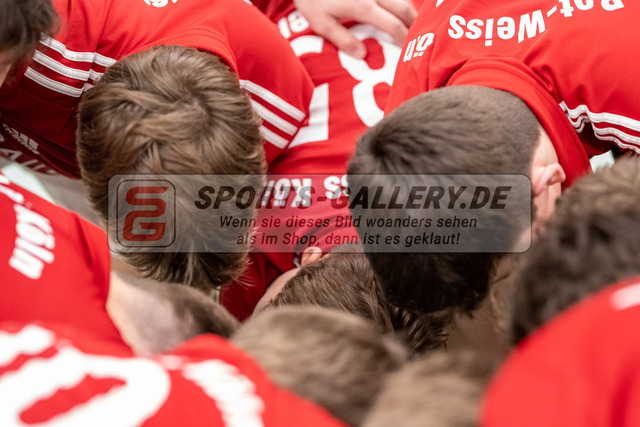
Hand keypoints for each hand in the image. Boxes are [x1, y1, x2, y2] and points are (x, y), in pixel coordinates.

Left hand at [293, 0, 416, 58]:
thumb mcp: (322, 23)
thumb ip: (343, 40)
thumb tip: (363, 55)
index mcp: (364, 8)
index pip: (393, 25)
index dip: (404, 38)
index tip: (408, 49)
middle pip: (404, 8)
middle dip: (414, 23)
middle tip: (419, 36)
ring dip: (408, 10)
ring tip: (411, 23)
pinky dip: (397, 0)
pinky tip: (396, 8)